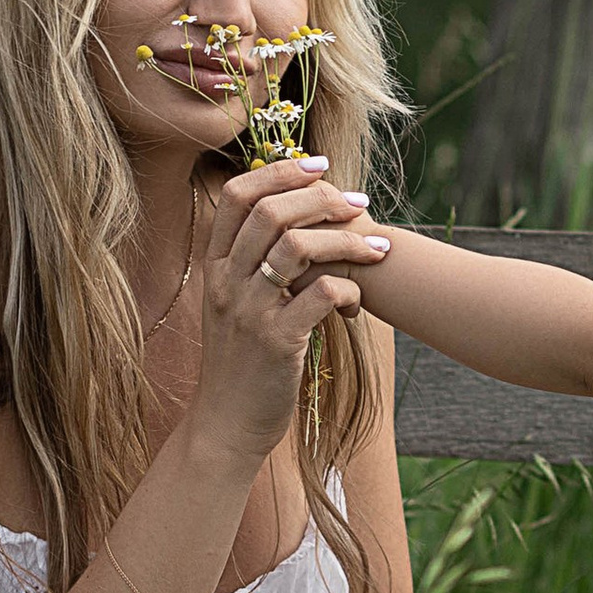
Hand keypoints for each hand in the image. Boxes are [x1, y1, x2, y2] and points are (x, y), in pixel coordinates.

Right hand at [191, 159, 391, 467]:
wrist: (226, 425)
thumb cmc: (241, 362)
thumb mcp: (233, 305)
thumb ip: (254, 263)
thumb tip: (300, 218)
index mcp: (215, 266)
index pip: (237, 196)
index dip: (279, 171)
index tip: (319, 167)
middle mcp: (226, 282)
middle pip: (271, 212)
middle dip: (322, 199)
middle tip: (358, 206)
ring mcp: (248, 311)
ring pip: (298, 247)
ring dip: (346, 241)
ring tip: (377, 248)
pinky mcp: (276, 341)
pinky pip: (321, 295)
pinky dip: (348, 289)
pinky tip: (356, 305)